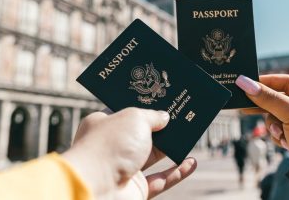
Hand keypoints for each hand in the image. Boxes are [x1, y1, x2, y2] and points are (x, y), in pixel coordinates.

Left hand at [62, 107, 196, 199]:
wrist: (97, 188)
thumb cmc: (110, 146)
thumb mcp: (134, 118)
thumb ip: (152, 116)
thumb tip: (164, 117)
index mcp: (104, 125)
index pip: (124, 111)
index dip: (143, 105)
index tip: (161, 98)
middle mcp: (112, 147)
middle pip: (141, 134)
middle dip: (161, 126)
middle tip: (179, 115)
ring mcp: (124, 169)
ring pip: (153, 156)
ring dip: (171, 147)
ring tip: (189, 135)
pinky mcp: (135, 189)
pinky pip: (161, 180)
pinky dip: (177, 172)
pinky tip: (192, 163)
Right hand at [236, 74, 288, 152]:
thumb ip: (267, 98)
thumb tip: (244, 82)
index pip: (287, 82)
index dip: (268, 82)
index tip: (249, 84)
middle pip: (279, 101)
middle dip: (266, 108)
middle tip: (245, 107)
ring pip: (276, 117)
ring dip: (274, 126)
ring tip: (280, 133)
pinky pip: (279, 131)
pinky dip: (279, 136)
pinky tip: (287, 143)